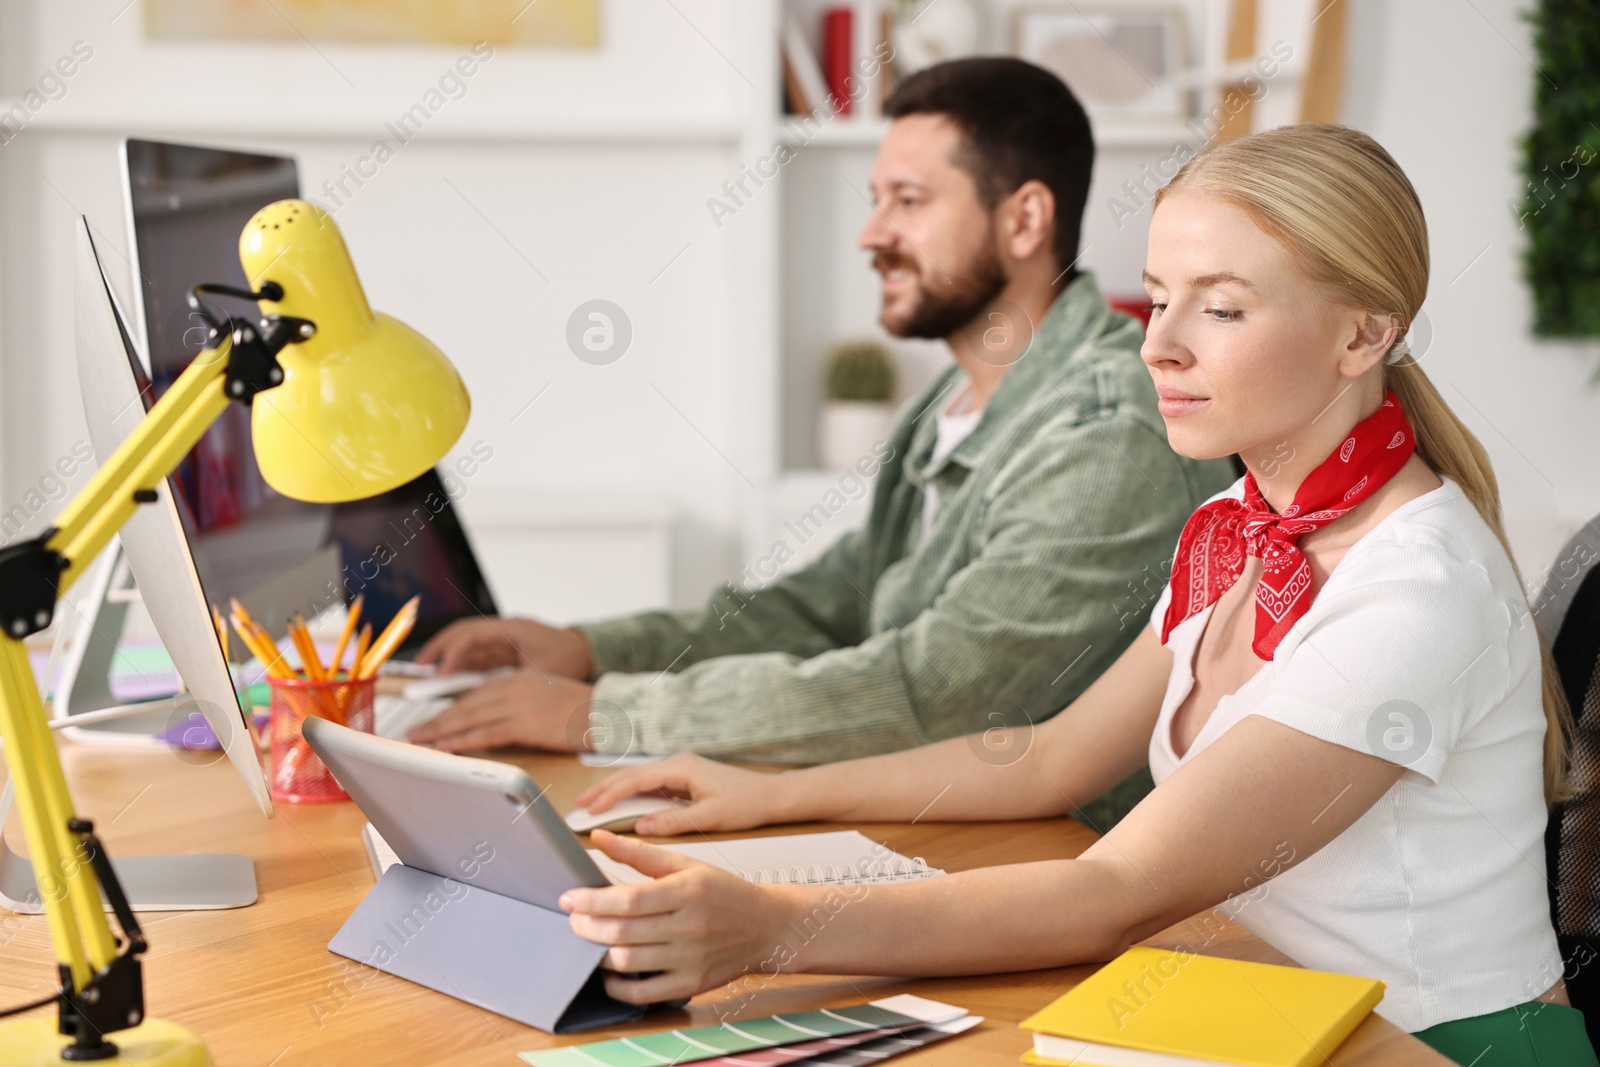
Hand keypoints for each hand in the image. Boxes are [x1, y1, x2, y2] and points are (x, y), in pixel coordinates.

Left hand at [406, 668, 594, 752]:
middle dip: (436, 719)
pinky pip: (486, 733)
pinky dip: (463, 741)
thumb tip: (498, 719)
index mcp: (518, 679)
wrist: (606, 712)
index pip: (475, 694)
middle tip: (414, 731)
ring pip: (469, 718)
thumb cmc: (582, 709)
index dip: (451, 708)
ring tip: (420, 740)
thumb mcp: (546, 695)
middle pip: (466, 704)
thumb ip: (521, 702)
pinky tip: (446, 747)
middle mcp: (514, 688)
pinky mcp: (525, 724)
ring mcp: (518, 705)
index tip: (432, 719)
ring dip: (441, 730)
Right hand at [415, 616, 592, 677]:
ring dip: (446, 656)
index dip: (454, 653)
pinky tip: (447, 678)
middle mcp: (504, 629)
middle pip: (463, 634)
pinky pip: (476, 654)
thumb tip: (492, 699)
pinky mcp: (504, 650)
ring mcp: (502, 638)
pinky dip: (460, 664)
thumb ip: (515, 683)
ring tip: (426, 671)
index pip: (473, 635)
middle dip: (439, 648)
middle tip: (420, 667)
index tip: (442, 672)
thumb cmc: (570, 658)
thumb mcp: (543, 673)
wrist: (588, 651)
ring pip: (466, 643)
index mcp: (513, 628)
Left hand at [561, 830, 797, 1003]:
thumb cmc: (722, 892)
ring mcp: (691, 959)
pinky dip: (617, 985)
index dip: (591, 900)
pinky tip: (609, 971)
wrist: (765, 925)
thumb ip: (639, 853)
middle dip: (586, 926)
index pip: (628, 899)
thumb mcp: (685, 864)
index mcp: (687, 890)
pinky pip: (643, 993)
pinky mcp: (691, 984)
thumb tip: (598, 838)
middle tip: (573, 918)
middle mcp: (690, 926)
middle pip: (622, 931)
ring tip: (589, 939)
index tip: (568, 898)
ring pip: (628, 962)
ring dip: (597, 953)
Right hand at [573, 753, 798, 835]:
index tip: (589, 810)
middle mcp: (677, 764)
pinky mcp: (684, 779)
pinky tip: (620, 805)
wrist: (771, 796)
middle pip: (630, 775)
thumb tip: (641, 826)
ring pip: (638, 778)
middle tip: (578, 807)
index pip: (635, 780)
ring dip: (614, 791)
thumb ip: (673, 821)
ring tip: (590, 805)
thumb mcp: (709, 817)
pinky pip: (650, 784)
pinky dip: (631, 794)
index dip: (609, 796)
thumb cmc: (746, 803)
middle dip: (603, 790)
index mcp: (681, 768)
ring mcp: (680, 770)